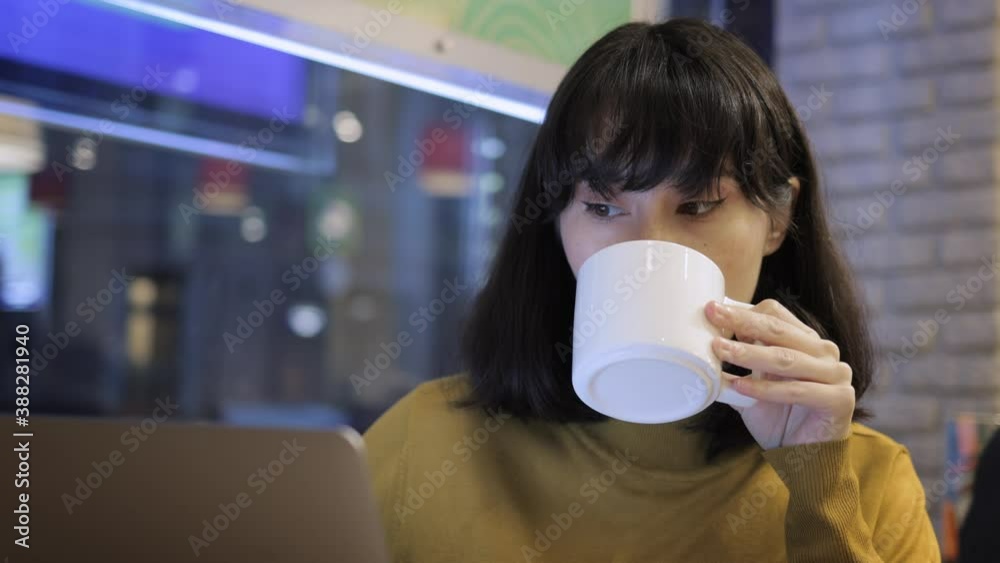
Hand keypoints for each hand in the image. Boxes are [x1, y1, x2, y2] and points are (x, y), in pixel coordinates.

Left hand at [704, 299, 854, 449]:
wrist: (804, 461)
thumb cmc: (778, 420)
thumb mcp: (750, 387)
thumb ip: (735, 367)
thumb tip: (700, 347)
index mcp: (804, 341)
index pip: (774, 314)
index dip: (743, 312)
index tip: (712, 312)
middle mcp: (823, 352)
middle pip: (778, 329)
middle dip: (741, 321)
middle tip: (712, 315)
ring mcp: (836, 373)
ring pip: (786, 358)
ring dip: (749, 354)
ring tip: (720, 350)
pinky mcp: (840, 399)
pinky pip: (798, 390)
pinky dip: (766, 389)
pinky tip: (740, 387)